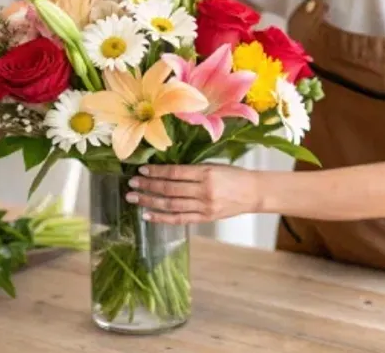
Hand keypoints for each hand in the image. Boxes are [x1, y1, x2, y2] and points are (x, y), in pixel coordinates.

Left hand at [126, 164, 261, 224]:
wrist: (253, 192)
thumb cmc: (233, 175)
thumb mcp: (214, 165)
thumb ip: (192, 169)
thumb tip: (164, 170)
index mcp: (206, 172)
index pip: (175, 172)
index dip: (156, 172)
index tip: (141, 170)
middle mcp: (204, 190)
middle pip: (169, 189)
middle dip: (148, 186)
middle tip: (131, 184)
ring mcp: (204, 206)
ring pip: (171, 204)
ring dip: (150, 201)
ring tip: (134, 198)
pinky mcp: (205, 218)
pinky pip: (179, 219)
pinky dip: (162, 218)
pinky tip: (148, 215)